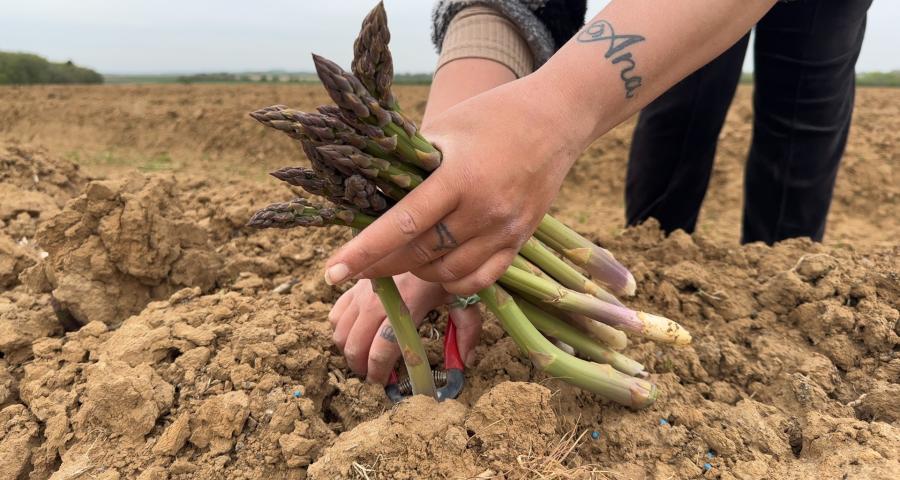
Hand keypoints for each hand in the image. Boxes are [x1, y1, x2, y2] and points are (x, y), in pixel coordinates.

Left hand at [323, 75, 579, 293]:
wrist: (556, 119)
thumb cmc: (492, 116)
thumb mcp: (445, 129)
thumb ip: (411, 165)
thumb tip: (370, 196)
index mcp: (460, 176)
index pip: (403, 224)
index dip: (364, 251)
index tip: (332, 272)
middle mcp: (484, 209)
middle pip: (420, 254)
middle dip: (380, 265)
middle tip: (356, 266)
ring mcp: (505, 230)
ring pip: (446, 273)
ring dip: (415, 272)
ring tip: (399, 258)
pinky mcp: (519, 242)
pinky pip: (478, 280)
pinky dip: (450, 281)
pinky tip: (435, 268)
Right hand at [328, 273, 483, 384]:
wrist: (425, 235)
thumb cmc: (444, 270)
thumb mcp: (463, 297)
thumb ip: (468, 330)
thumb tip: (465, 363)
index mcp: (407, 304)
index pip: (383, 347)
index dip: (380, 371)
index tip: (385, 382)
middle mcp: (378, 298)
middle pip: (355, 344)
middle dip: (362, 367)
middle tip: (375, 375)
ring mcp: (362, 290)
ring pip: (340, 332)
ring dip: (349, 351)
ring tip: (365, 358)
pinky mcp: (354, 284)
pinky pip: (334, 314)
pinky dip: (341, 330)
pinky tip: (357, 333)